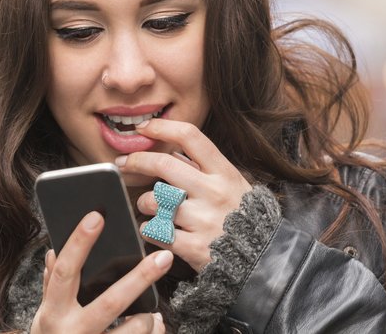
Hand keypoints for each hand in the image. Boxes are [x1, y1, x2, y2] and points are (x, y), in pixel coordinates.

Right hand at [32, 212, 171, 333]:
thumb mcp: (45, 316)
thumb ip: (51, 285)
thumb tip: (52, 251)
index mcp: (53, 314)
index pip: (66, 272)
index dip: (80, 242)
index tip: (98, 215)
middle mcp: (72, 333)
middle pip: (111, 302)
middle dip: (140, 278)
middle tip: (165, 256)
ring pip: (135, 330)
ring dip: (148, 318)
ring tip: (151, 314)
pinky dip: (154, 332)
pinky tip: (154, 328)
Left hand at [117, 118, 252, 271]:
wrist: (262, 257)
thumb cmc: (241, 215)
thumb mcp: (230, 183)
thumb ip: (202, 166)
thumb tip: (169, 147)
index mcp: (223, 172)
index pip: (190, 137)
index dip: (162, 127)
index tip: (144, 128)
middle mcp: (213, 192)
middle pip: (163, 164)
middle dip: (137, 160)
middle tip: (124, 163)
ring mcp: (203, 220)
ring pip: (153, 200)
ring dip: (145, 202)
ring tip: (152, 207)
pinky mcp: (194, 247)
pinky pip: (154, 232)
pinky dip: (148, 229)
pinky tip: (155, 229)